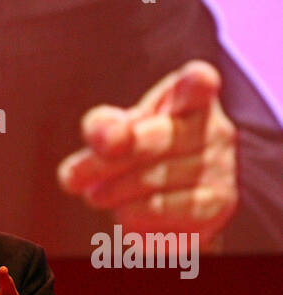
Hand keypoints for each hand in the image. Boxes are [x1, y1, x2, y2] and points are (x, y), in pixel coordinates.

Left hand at [56, 60, 237, 246]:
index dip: (201, 81)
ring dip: (112, 192)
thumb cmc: (142, 146)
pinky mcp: (217, 207)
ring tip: (96, 194)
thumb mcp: (119, 128)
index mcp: (193, 96)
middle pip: (155, 140)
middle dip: (104, 162)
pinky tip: (121, 211)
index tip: (202, 78)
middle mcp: (217, 130)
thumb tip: (106, 141)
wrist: (177, 193)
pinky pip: (159, 212)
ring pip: (152, 181)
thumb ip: (104, 127)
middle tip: (70, 177)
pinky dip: (129, 216)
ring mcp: (222, 168)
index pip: (201, 83)